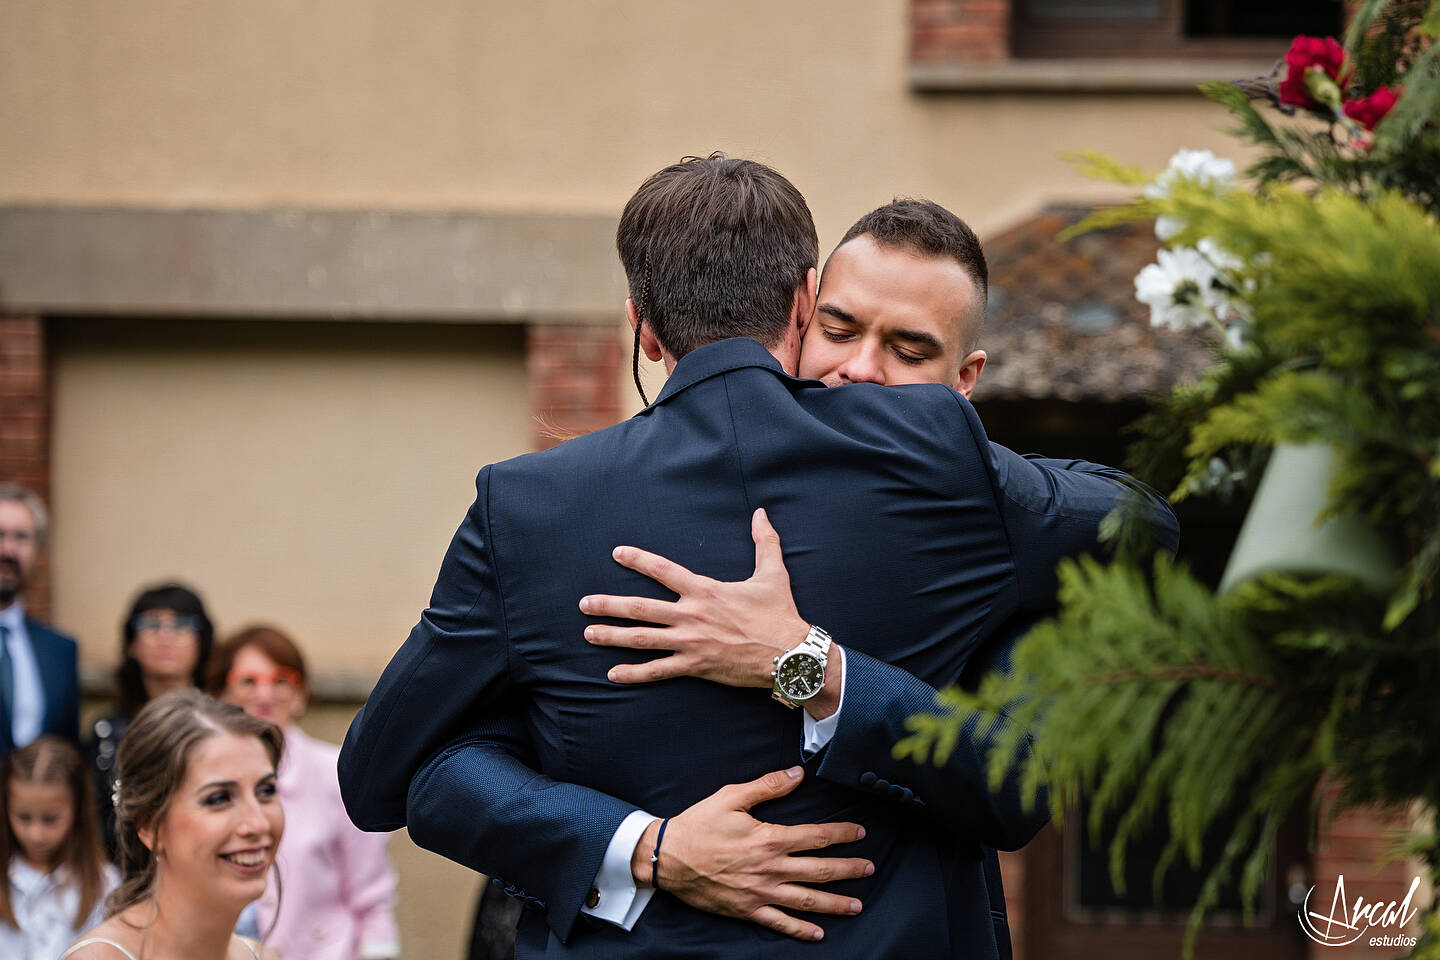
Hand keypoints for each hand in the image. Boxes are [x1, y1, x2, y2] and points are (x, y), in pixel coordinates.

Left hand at [580, 507, 809, 688]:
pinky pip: (658, 671)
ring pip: (643, 639)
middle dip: (609, 605)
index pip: (663, 570)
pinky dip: (634, 674)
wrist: (789, 654)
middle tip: (584, 604)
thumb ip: (764, 541)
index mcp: (705, 591)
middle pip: (641, 608)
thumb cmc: (779, 614)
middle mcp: (692, 615)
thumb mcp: (773, 573)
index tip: (616, 553)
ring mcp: (690, 643)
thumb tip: (760, 513)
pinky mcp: (695, 667)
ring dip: (613, 636)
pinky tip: (613, 674)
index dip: (638, 560)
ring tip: (588, 633)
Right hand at [632, 766, 871, 941]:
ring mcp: (760, 893)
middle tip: (869, 869)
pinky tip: (818, 934)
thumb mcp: (732, 797)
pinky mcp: (747, 910)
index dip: (841, 834)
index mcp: (770, 839)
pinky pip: (779, 923)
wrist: (668, 857)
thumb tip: (797, 774)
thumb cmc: (699, 824)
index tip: (860, 833)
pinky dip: (800, 930)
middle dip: (848, 869)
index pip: (815, 836)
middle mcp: (771, 869)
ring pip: (807, 900)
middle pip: (820, 870)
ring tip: (857, 904)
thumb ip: (768, 786)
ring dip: (835, 903)